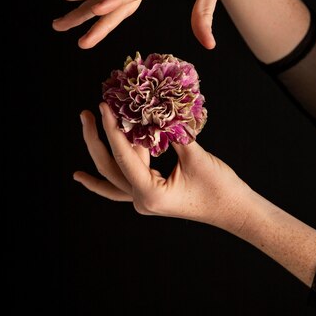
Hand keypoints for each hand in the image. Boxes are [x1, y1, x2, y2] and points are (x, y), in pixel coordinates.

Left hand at [73, 102, 255, 233]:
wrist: (235, 210)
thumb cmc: (221, 187)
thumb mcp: (196, 156)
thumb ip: (173, 132)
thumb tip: (156, 107)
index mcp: (150, 194)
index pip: (124, 156)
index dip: (113, 128)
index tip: (104, 104)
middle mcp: (142, 200)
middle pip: (109, 168)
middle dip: (94, 140)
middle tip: (86, 113)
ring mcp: (144, 199)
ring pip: (114, 174)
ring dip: (101, 150)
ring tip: (90, 122)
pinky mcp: (151, 193)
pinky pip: (120, 185)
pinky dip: (104, 177)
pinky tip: (81, 174)